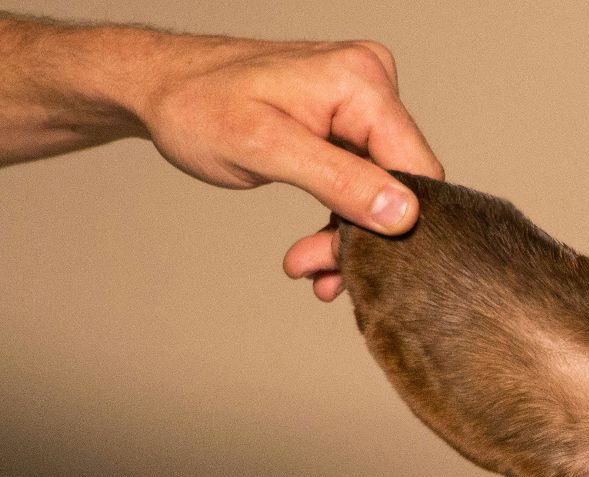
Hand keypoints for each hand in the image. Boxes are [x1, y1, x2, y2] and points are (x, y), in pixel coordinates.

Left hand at [129, 34, 442, 300]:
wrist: (160, 88)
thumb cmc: (196, 106)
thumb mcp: (265, 149)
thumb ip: (339, 180)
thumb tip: (403, 214)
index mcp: (362, 82)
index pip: (416, 168)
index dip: (396, 224)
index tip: (350, 262)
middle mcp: (373, 85)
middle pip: (400, 183)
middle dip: (361, 235)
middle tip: (315, 270)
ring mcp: (362, 103)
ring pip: (383, 190)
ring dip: (348, 235)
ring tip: (306, 263)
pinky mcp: (349, 123)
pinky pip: (364, 181)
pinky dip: (340, 218)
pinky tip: (316, 250)